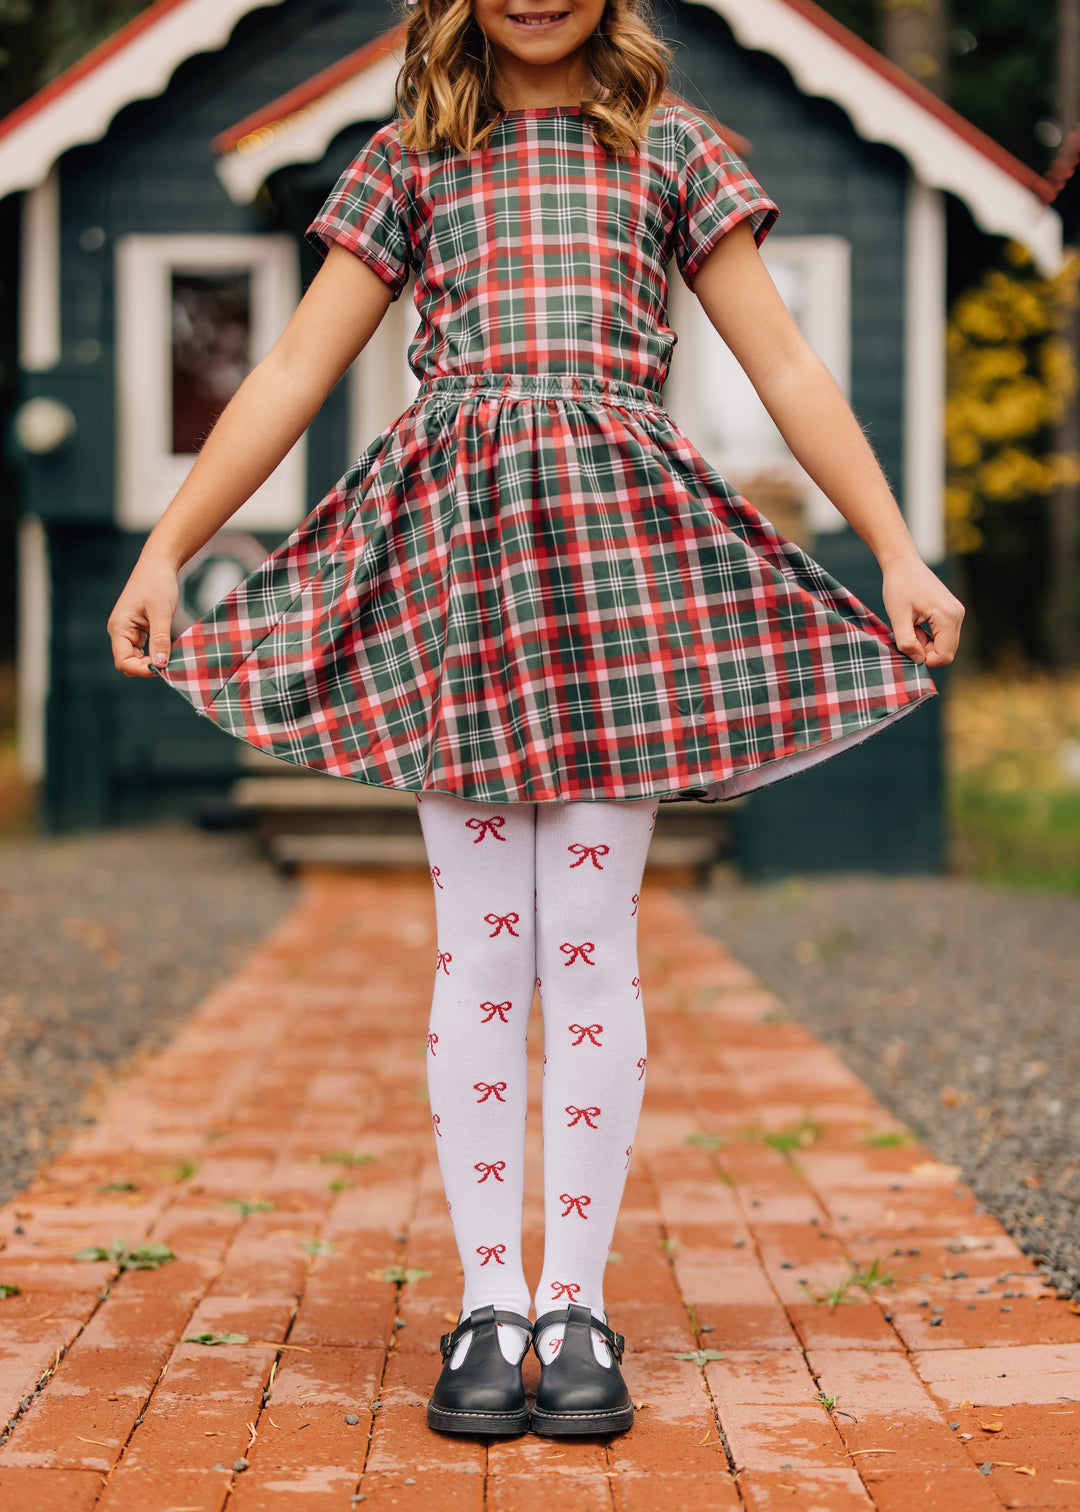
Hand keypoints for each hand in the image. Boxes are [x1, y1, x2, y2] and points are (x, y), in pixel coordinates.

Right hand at [107, 555, 179, 677]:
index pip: (123, 661)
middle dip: (146, 667)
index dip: (141, 670)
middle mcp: (119, 631)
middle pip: (128, 662)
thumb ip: (160, 639)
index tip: (163, 669)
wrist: (158, 563)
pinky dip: (153, 652)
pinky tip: (168, 650)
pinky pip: (141, 648)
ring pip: (135, 657)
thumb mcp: (161, 612)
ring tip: (171, 658)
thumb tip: (160, 665)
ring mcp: (127, 630)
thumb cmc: (158, 583)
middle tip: (170, 665)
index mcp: (119, 627)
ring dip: (151, 660)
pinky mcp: (136, 628)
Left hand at [881, 553, 963, 667]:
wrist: (903, 563)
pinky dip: (930, 635)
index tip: (907, 645)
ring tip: (911, 626)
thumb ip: (906, 641)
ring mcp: (957, 612)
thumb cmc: (898, 586)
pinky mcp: (953, 611)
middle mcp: (958, 615)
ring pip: (946, 644)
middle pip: (947, 652)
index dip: (924, 659)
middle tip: (908, 633)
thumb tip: (919, 660)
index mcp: (948, 616)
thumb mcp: (897, 616)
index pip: (944, 655)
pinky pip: (945, 635)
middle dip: (926, 650)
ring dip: (927, 643)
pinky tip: (917, 623)